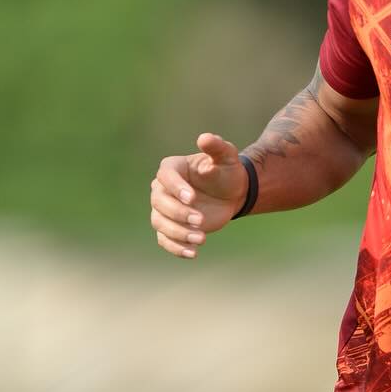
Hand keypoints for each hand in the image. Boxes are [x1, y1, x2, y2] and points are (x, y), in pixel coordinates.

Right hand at [150, 133, 249, 258]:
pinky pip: (165, 239)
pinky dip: (176, 248)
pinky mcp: (171, 227)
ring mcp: (166, 209)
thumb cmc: (227, 172)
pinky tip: (193, 253)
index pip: (165, 177)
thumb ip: (217, 147)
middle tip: (200, 220)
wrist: (231, 194)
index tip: (192, 198)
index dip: (176, 188)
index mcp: (173, 169)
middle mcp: (163, 189)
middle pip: (159, 202)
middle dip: (178, 213)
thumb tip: (204, 138)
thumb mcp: (227, 157)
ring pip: (160, 222)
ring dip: (177, 233)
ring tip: (201, 238)